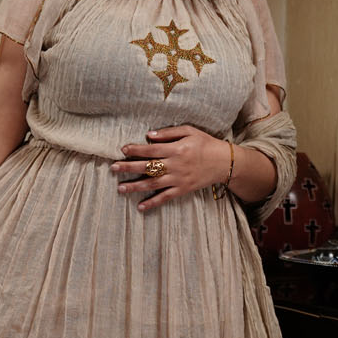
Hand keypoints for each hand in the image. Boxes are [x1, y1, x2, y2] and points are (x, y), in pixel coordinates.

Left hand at [112, 125, 231, 212]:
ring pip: (153, 184)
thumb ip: (169, 133)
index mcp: (176, 149)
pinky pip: (165, 198)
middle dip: (128, 168)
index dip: (136, 150)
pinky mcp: (182, 190)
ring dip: (135, 186)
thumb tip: (148, 135)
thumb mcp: (189, 131)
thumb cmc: (206, 144)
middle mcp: (175, 165)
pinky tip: (140, 206)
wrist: (224, 162)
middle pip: (148, 167)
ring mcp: (178, 179)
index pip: (151, 150)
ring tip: (120, 188)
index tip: (123, 150)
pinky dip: (152, 203)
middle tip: (113, 168)